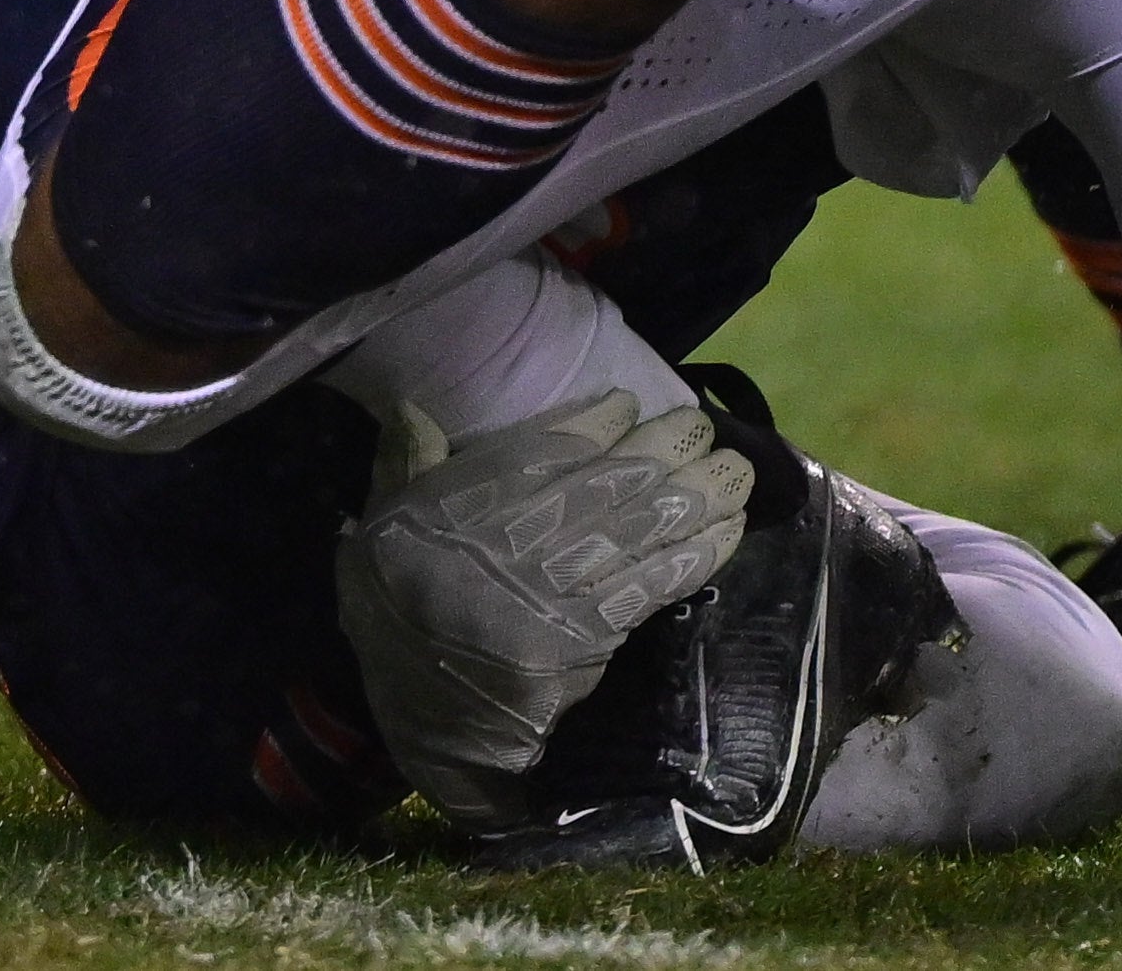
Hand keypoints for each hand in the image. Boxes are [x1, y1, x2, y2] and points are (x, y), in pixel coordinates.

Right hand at [331, 387, 752, 809]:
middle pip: (607, 483)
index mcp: (467, 504)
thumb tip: (414, 407)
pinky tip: (727, 534)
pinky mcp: (590, 637)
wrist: (421, 717)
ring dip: (696, 500)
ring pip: (638, 530)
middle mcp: (518, 537)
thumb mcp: (381, 527)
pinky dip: (693, 558)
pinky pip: (651, 587)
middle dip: (665, 452)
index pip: (546, 449)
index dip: (598, 422)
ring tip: (739, 472)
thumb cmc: (395, 613)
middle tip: (708, 429)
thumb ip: (405, 465)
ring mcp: (558, 588)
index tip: (633, 404)